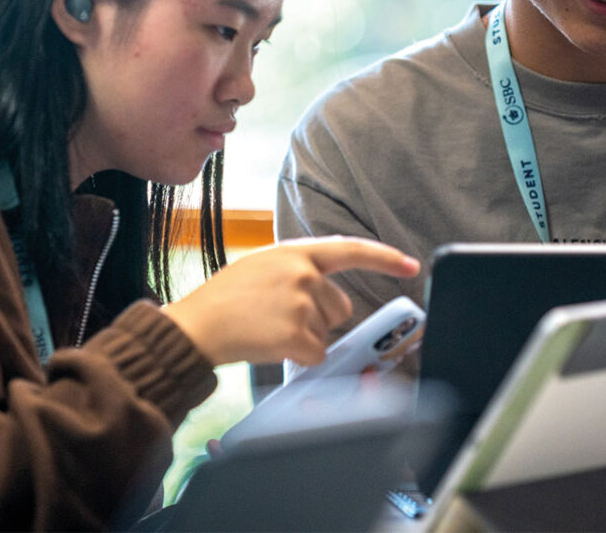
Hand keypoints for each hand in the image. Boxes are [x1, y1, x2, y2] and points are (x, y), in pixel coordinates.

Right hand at [163, 237, 419, 366]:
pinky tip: (270, 345)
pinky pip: (316, 353)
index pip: (351, 250)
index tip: (410, 265)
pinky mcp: (297, 333)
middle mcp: (304, 273)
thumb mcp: (262, 267)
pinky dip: (298, 357)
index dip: (385, 257)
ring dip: (305, 337)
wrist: (194, 327)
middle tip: (279, 319)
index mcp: (295, 252)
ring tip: (268, 329)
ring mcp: (302, 303)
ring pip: (327, 332)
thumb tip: (328, 290)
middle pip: (340, 306)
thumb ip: (297, 269)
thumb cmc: (224, 300)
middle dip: (320, 318)